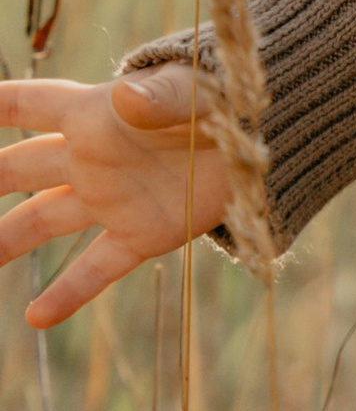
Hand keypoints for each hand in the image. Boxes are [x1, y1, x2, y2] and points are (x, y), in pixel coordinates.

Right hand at [0, 66, 235, 327]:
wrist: (273, 134)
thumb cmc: (230, 98)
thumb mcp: (197, 91)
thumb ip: (160, 97)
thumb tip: (124, 99)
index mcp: (97, 113)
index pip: (30, 105)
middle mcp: (92, 157)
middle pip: (19, 168)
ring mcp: (112, 198)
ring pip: (41, 221)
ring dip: (4, 240)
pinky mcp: (142, 233)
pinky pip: (95, 268)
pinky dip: (67, 294)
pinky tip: (35, 319)